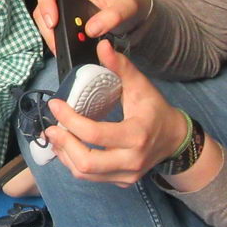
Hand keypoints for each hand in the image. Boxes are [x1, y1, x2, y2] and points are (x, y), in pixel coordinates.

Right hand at [34, 0, 150, 52]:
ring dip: (49, 35)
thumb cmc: (129, 1)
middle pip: (41, 4)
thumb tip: (91, 30)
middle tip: (59, 45)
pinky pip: (51, 26)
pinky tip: (63, 47)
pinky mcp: (64, 15)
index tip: (53, 23)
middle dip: (46, 26)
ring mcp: (63, 2)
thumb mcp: (128, 7)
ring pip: (43, 17)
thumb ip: (113, 16)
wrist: (134, 8)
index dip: (45, 2)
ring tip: (62, 49)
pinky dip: (54, 38)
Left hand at [43, 40, 186, 186]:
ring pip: (85, 173)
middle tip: (52, 126)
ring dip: (65, 154)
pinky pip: (91, 177)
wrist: (175, 139)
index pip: (94, 134)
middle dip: (64, 143)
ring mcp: (127, 175)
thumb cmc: (155, 110)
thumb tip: (102, 45)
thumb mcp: (141, 86)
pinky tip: (68, 147)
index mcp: (136, 136)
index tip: (55, 105)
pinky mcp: (122, 181)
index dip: (69, 120)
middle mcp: (132, 160)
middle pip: (86, 162)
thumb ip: (120, 66)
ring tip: (57, 135)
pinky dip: (74, 163)